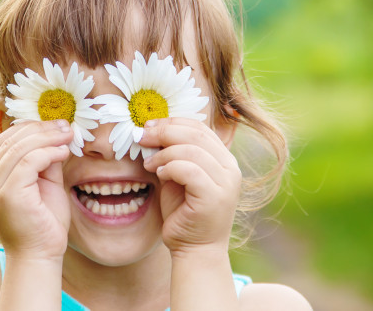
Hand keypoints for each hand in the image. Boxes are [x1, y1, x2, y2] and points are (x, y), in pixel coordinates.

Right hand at [0, 119, 72, 260]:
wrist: (41, 258)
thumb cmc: (46, 224)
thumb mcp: (46, 184)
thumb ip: (46, 161)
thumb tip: (56, 135)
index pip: (5, 141)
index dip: (30, 127)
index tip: (56, 124)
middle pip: (10, 141)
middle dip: (40, 128)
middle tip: (65, 125)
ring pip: (19, 149)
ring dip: (47, 137)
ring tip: (67, 135)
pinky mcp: (8, 196)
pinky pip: (26, 162)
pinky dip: (47, 152)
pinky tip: (63, 152)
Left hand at [140, 117, 241, 254]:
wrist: (195, 249)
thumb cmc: (184, 211)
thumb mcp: (177, 175)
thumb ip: (173, 153)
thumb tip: (151, 130)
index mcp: (224, 158)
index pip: (199, 127)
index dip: (172, 122)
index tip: (148, 125)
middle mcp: (230, 168)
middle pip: (195, 134)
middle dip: (164, 131)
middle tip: (142, 137)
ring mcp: (226, 183)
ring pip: (191, 150)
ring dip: (163, 153)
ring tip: (149, 164)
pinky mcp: (215, 197)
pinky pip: (189, 170)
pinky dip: (170, 167)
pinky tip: (159, 174)